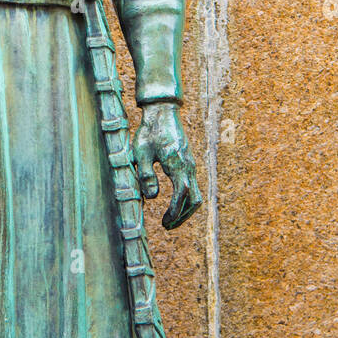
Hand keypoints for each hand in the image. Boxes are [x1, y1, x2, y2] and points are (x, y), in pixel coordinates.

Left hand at [133, 101, 201, 229]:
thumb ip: (145, 175)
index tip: (165, 223)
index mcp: (177, 163)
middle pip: (195, 199)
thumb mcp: (141, 152)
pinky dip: (185, 200)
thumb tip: (152, 198)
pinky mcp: (188, 163)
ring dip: (185, 210)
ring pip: (196, 194)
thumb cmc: (149, 131)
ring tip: (169, 220)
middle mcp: (188, 166)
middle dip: (182, 216)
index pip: (182, 194)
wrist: (163, 111)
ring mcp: (191, 165)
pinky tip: (173, 204)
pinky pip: (193, 186)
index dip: (174, 212)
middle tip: (167, 226)